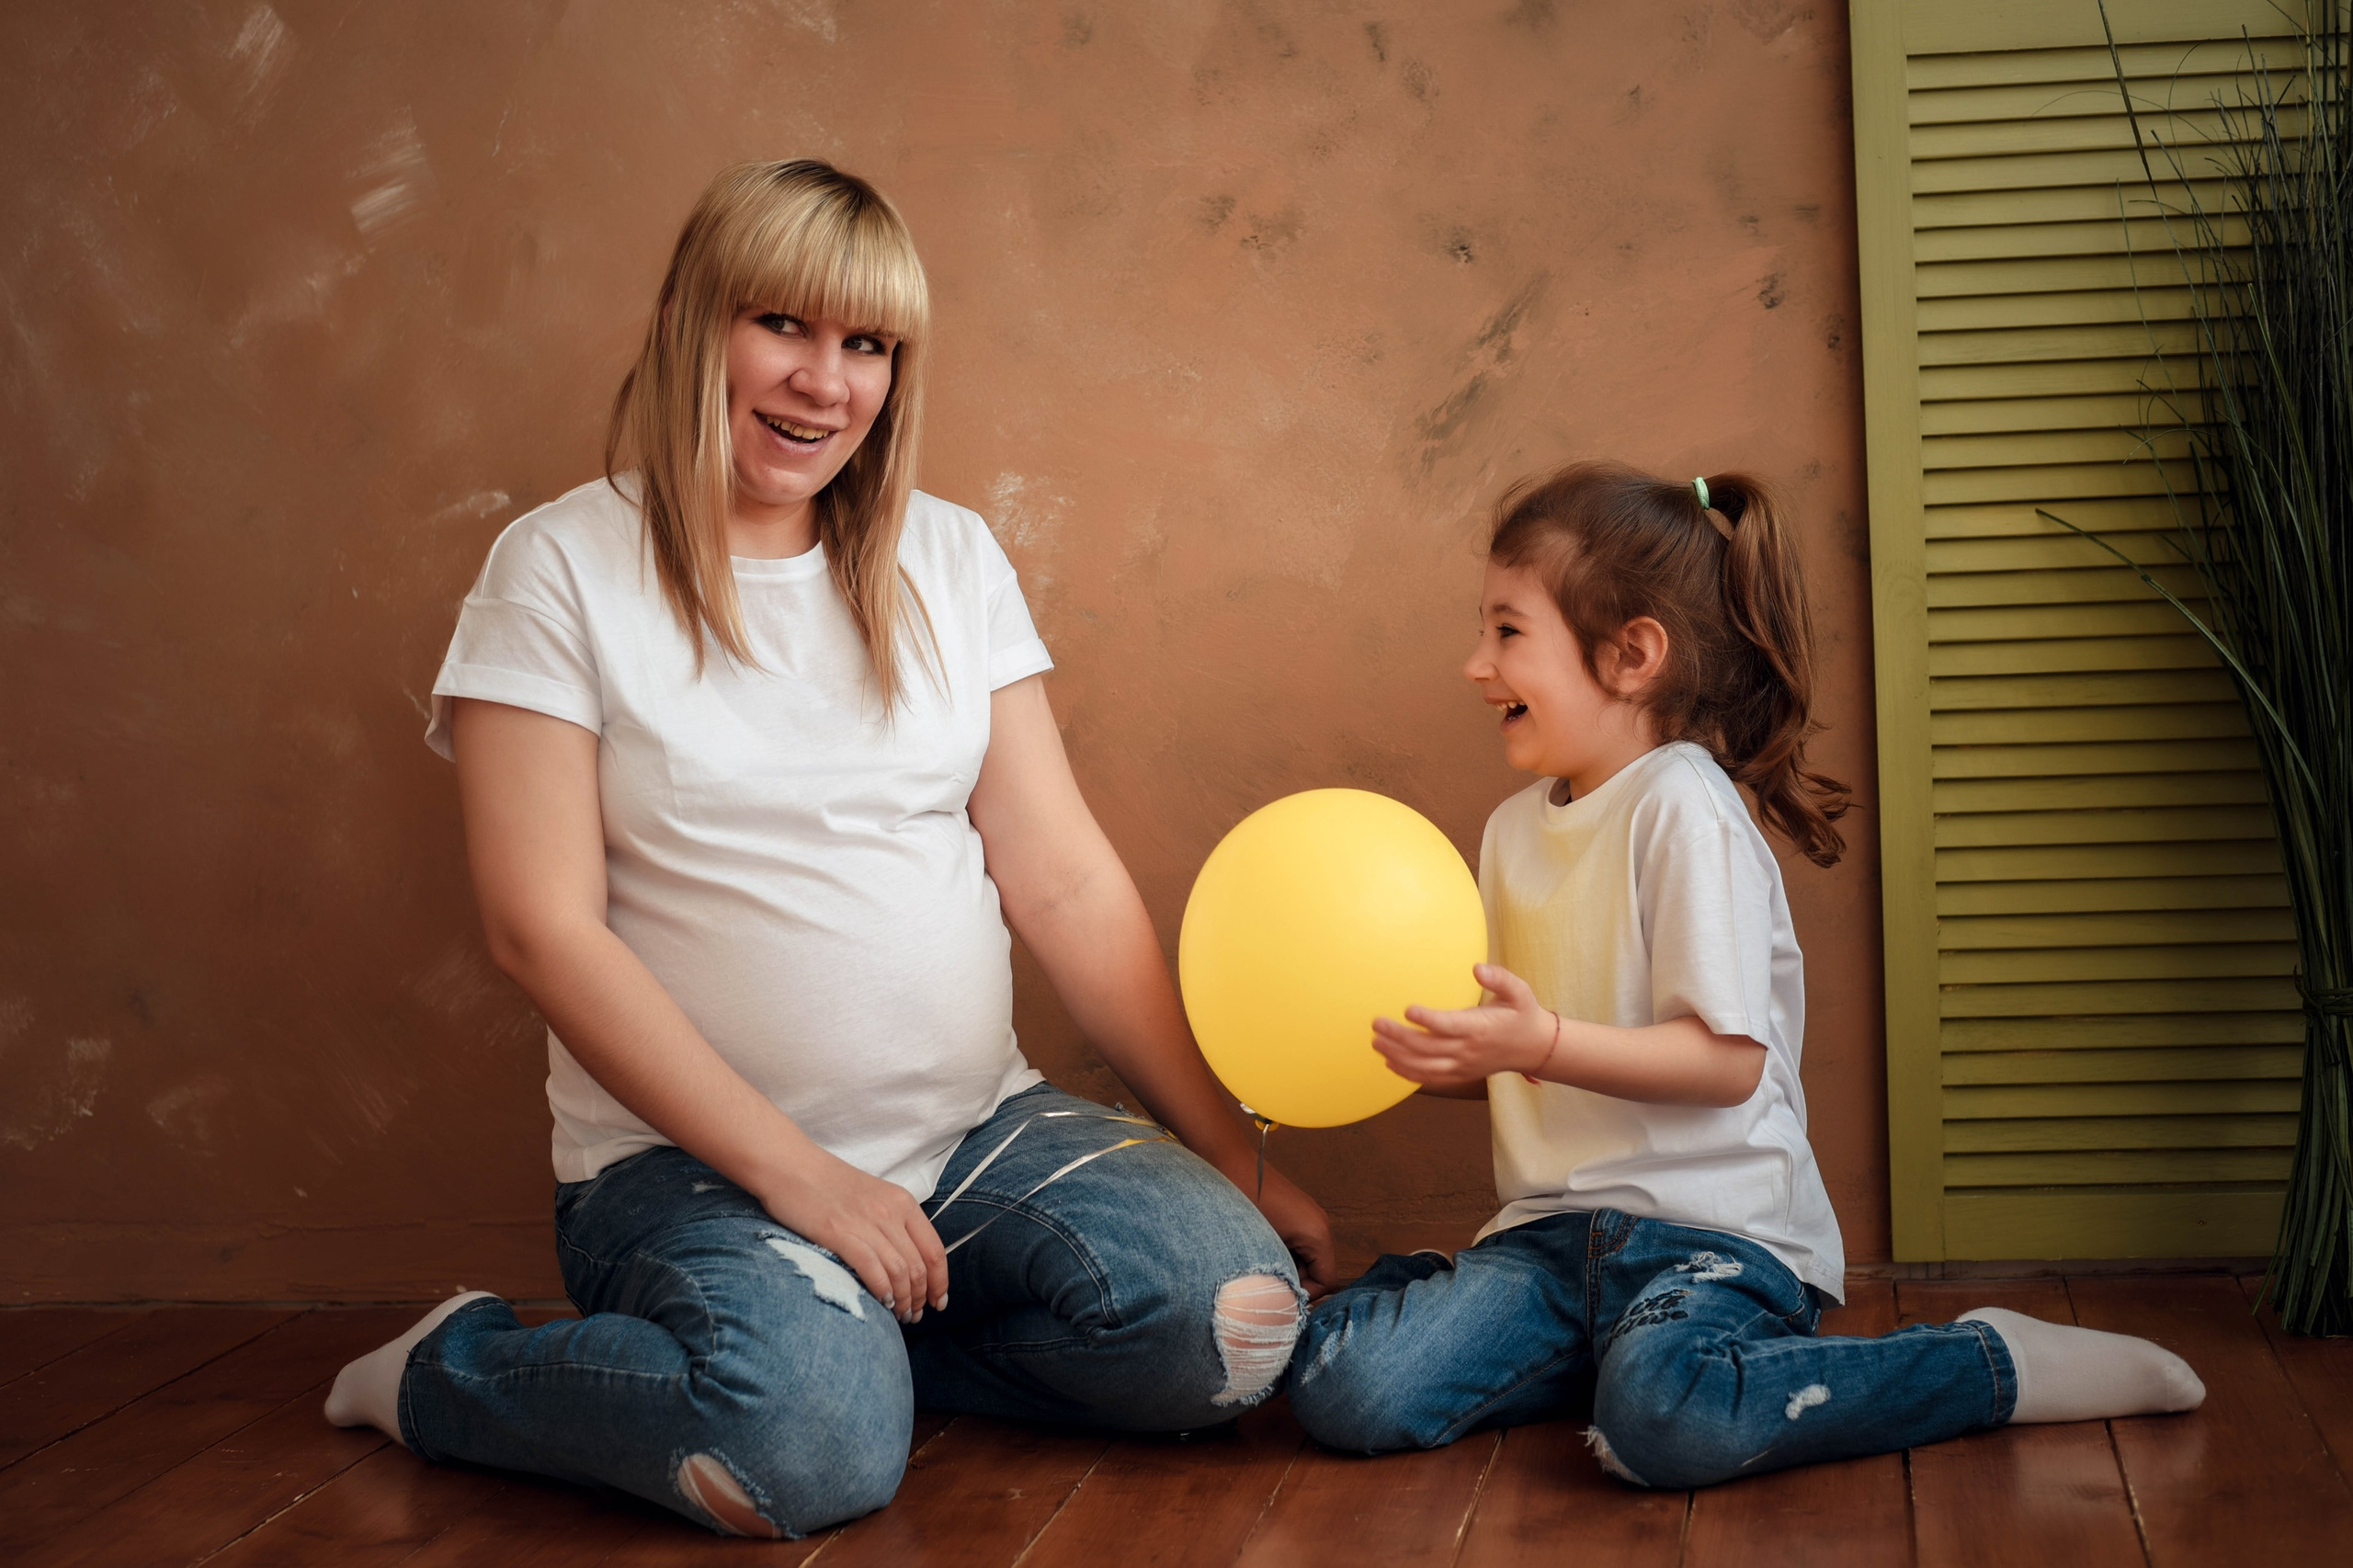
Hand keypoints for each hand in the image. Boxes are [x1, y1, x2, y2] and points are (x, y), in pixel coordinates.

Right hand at [754, 1148, 947, 1324]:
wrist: (791, 1166)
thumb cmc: (829, 1185)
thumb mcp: (874, 1197)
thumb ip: (893, 1224)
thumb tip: (907, 1263)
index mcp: (903, 1202)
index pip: (935, 1249)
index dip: (940, 1282)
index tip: (938, 1302)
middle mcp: (890, 1212)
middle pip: (919, 1266)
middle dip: (920, 1298)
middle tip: (913, 1316)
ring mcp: (865, 1222)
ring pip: (899, 1271)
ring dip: (902, 1300)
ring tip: (899, 1315)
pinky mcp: (839, 1232)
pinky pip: (871, 1267)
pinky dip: (881, 1289)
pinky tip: (881, 1303)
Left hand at [1252, 1163, 1338, 1298]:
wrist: (1228, 1163)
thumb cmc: (1243, 1204)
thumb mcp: (1263, 1247)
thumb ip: (1281, 1273)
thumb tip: (1284, 1296)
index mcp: (1318, 1234)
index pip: (1327, 1281)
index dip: (1306, 1294)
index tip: (1280, 1295)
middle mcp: (1321, 1224)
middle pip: (1320, 1270)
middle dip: (1297, 1281)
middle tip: (1269, 1284)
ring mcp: (1310, 1215)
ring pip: (1308, 1257)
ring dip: (1289, 1267)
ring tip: (1262, 1266)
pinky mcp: (1297, 1211)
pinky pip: (1300, 1242)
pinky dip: (1285, 1252)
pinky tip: (1261, 1250)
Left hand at [1373, 963, 1556, 1084]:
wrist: (1533, 1047)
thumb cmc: (1522, 1013)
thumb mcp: (1519, 991)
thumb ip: (1499, 978)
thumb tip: (1477, 968)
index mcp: (1481, 1028)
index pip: (1449, 1026)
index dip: (1428, 1020)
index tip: (1407, 1009)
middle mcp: (1469, 1050)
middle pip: (1428, 1048)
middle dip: (1399, 1037)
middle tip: (1376, 1024)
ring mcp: (1463, 1066)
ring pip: (1425, 1067)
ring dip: (1397, 1056)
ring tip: (1376, 1042)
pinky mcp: (1460, 1074)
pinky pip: (1430, 1078)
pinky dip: (1408, 1073)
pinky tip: (1389, 1062)